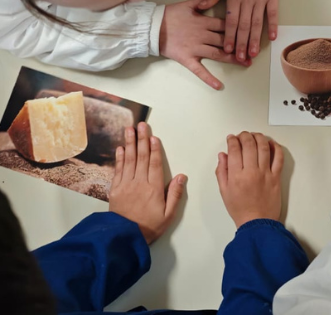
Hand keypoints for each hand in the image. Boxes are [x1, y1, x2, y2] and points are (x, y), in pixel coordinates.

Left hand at [109, 123, 186, 243]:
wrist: (124, 238)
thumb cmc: (148, 227)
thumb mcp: (168, 215)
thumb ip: (174, 194)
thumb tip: (181, 177)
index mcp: (153, 188)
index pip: (154, 164)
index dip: (155, 149)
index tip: (154, 137)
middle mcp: (139, 183)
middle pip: (141, 157)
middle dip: (142, 139)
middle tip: (141, 125)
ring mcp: (126, 185)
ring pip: (129, 160)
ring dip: (129, 143)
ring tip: (129, 130)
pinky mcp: (116, 189)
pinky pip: (118, 170)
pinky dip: (120, 158)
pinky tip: (121, 148)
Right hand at [161, 0, 250, 89]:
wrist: (151, 27)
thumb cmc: (169, 15)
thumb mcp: (188, 4)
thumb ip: (203, 0)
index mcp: (203, 22)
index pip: (225, 25)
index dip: (239, 29)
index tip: (252, 32)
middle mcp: (202, 35)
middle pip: (225, 40)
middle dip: (241, 45)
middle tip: (255, 50)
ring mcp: (195, 48)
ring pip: (217, 54)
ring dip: (232, 59)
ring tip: (246, 64)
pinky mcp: (187, 59)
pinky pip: (199, 70)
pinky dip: (209, 78)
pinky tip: (220, 86)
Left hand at [198, 0, 279, 61]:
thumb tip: (201, 7)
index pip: (231, 21)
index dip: (229, 36)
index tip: (228, 50)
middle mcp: (247, 1)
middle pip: (244, 26)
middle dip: (242, 43)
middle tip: (241, 58)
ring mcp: (260, 0)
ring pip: (257, 22)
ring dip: (255, 38)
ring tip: (253, 53)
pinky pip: (273, 13)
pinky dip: (273, 25)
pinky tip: (272, 38)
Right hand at [216, 132, 283, 227]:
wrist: (257, 222)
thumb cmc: (239, 208)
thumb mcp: (224, 191)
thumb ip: (222, 171)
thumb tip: (223, 155)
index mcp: (236, 176)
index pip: (235, 150)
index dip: (232, 140)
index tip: (231, 138)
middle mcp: (252, 172)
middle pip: (249, 145)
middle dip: (245, 136)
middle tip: (242, 135)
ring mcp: (266, 173)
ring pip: (264, 148)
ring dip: (259, 138)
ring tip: (255, 135)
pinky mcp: (276, 177)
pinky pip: (279, 158)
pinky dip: (276, 148)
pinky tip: (271, 143)